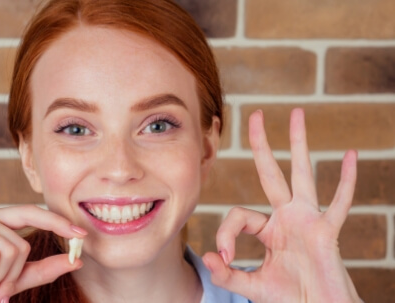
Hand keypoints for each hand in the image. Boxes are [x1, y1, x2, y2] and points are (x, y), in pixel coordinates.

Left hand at [203, 109, 360, 301]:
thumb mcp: (253, 286)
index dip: (226, 234)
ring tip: (297, 113)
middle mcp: (287, 218)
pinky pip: (339, 203)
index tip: (224, 258)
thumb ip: (229, 274)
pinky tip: (351, 154)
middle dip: (261, 145)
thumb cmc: (290, 299)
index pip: (239, 216)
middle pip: (271, 173)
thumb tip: (208, 257)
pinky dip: (346, 181)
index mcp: (269, 229)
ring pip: (302, 174)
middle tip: (255, 114)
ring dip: (299, 144)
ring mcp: (308, 220)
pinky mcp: (327, 232)